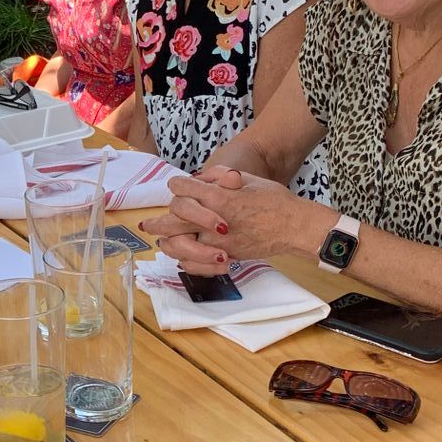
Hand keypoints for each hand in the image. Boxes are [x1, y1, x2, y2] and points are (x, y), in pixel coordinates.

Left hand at [152, 169, 315, 272]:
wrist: (294, 226)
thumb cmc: (274, 200)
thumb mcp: (249, 179)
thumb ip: (222, 177)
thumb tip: (203, 177)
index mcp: (219, 197)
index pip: (183, 189)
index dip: (177, 185)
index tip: (176, 187)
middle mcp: (214, 220)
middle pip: (174, 220)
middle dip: (158, 222)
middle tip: (147, 225)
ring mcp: (219, 241)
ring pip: (180, 244)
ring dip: (168, 242)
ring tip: (161, 241)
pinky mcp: (226, 256)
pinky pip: (197, 264)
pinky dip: (186, 261)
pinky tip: (182, 257)